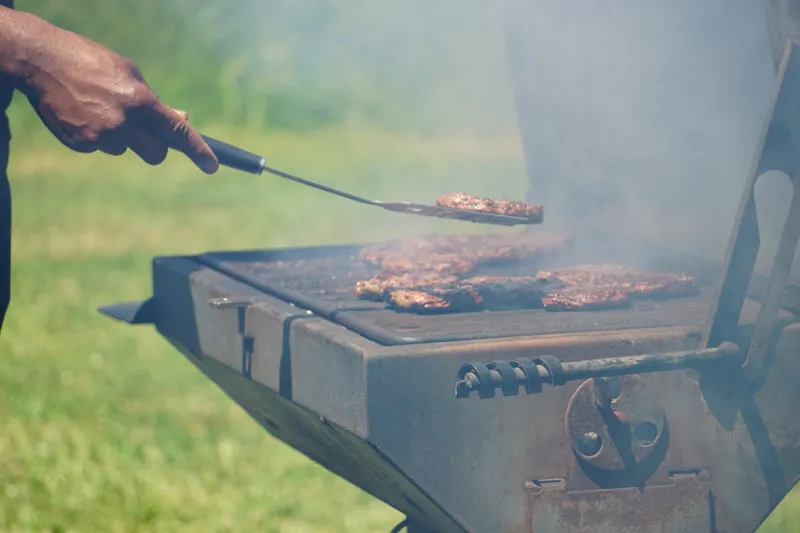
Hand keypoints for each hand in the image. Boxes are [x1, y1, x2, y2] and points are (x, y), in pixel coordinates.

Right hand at [10, 14, 217, 172]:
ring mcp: (100, 136)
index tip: (212, 166)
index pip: (177, 132)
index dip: (198, 150)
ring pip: (125, 149)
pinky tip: (84, 115)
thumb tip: (183, 119)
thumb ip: (156, 102)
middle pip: (156, 154)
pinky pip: (101, 148)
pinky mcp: (81, 144)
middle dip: (156, 147)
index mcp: (139, 101)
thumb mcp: (129, 74)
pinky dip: (98, 136)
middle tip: (144, 131)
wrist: (40, 62)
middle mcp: (123, 122)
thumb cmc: (92, 63)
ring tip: (100, 109)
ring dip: (121, 137)